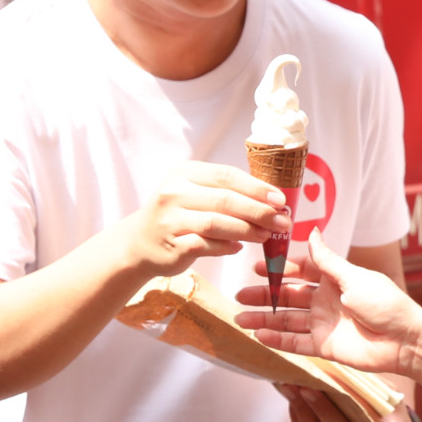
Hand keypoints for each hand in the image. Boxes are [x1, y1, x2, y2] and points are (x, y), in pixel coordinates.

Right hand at [110, 161, 287, 281]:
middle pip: (224, 200)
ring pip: (216, 223)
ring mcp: (170, 220)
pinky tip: (239, 248)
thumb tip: (271, 201)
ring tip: (266, 235)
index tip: (280, 199)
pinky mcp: (171, 246)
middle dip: (258, 211)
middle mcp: (173, 192)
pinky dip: (225, 247)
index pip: (226, 176)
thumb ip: (226, 193)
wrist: (139, 243)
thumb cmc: (177, 215)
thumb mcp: (194, 193)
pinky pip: (205, 246)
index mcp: (183, 172)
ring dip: (246, 230)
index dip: (256, 187)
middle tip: (282, 221)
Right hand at [235, 231, 421, 375]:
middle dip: (263, 296)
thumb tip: (313, 231)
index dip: (279, 270)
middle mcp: (325, 301)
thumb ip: (328, 260)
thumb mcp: (354, 277)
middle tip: (239, 295)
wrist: (405, 340)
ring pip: (286, 320)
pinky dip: (277, 340)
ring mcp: (324, 324)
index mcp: (334, 280)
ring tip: (240, 319)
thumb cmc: (386, 303)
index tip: (256, 268)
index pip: (300, 271)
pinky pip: (296, 343)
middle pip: (287, 297)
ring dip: (263, 319)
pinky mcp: (325, 347)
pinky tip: (258, 335)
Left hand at [280, 383, 415, 421]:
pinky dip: (297, 421)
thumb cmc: (389, 418)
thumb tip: (338, 367)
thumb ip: (369, 389)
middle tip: (302, 382)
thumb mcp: (390, 401)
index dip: (345, 397)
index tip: (328, 378)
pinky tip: (293, 402)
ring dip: (300, 411)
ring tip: (290, 388)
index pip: (365, 418)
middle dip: (317, 405)